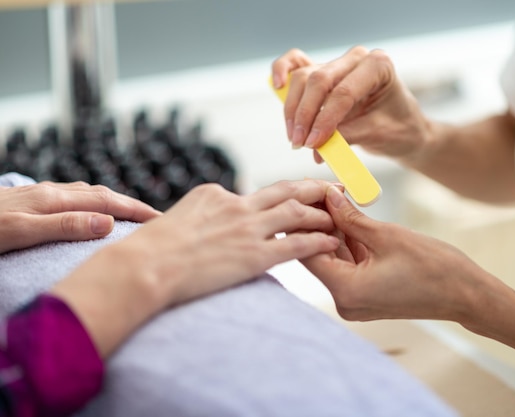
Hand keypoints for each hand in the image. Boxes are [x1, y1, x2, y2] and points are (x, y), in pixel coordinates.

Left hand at [0, 181, 160, 253]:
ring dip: (111, 201)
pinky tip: (87, 211)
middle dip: (130, 204)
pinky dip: (90, 203)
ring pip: (85, 194)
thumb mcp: (18, 232)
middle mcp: (49, 193)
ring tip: (128, 215)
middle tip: (155, 218)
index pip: (106, 201)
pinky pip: (70, 198)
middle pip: (100, 193)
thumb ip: (63, 226)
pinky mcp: (27, 201)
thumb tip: (108, 222)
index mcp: (52, 200)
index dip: (136, 210)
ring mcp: (37, 195)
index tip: (162, 220)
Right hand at [123, 179, 340, 305]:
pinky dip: (319, 241)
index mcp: (216, 194)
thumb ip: (199, 216)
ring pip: (297, 213)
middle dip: (313, 188)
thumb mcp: (176, 218)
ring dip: (322, 214)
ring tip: (341, 216)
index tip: (297, 196)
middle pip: (285, 190)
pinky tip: (334, 242)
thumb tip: (201, 222)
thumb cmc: (150, 249)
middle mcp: (236, 205)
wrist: (144, 267)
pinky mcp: (254, 255)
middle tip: (335, 189)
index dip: (282, 195)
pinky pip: (297, 245)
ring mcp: (247, 229)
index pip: (257, 193)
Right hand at [271, 47, 430, 163]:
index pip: (344, 91)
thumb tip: (317, 146)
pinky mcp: (323, 74)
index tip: (313, 143)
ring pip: (304, 77)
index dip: (325, 119)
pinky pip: (296, 64)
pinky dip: (283, 70)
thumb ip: (348, 136)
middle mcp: (356, 59)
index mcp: (378, 66)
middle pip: (319, 80)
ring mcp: (338, 64)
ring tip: (294, 137)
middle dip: (306, 114)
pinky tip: (277, 85)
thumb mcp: (378, 134)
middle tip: (300, 143)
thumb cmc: (398, 129)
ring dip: (294, 109)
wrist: (403, 129)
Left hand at [300, 186, 490, 323]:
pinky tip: (347, 218)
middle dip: (320, 223)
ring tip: (334, 199)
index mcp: (346, 291)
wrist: (466, 294)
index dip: (304, 221)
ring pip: (333, 259)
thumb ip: (350, 217)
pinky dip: (348, 244)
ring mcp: (355, 301)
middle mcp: (345, 301)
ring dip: (334, 231)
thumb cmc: (434, 267)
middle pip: (318, 256)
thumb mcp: (386, 235)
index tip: (306, 195)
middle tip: (321, 192)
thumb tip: (328, 197)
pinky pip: (348, 266)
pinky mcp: (366, 295)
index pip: (308, 252)